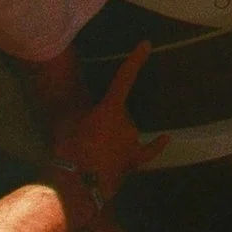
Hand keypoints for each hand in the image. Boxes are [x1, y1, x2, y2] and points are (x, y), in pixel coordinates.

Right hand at [48, 43, 168, 213]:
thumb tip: (76, 110)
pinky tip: (166, 138)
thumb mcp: (66, 125)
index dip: (136, 60)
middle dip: (105, 120)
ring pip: (127, 131)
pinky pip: (148, 150)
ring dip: (113, 137)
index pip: (125, 77)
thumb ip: (76, 113)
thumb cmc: (68, 153)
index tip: (146, 45)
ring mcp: (132, 143)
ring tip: (92, 152)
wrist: (76, 187)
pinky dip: (156, 144)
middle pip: (120, 112)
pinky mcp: (134, 162)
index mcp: (110, 109)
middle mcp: (127, 122)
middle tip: (84, 136)